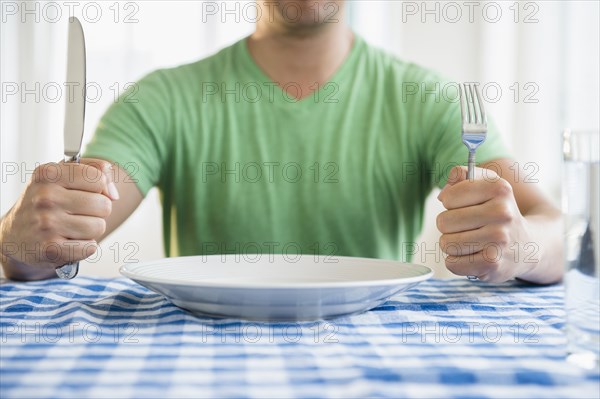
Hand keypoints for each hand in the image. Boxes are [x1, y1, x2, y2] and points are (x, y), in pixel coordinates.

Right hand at [0, 159, 118, 272]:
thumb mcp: (62, 175)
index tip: (84, 192)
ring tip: (71, 227)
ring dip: (90, 230)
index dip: (99, 188)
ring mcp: (46, 223)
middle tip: (76, 213)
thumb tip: (114, 194)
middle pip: (104, 204)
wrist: (14, 235)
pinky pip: (90, 247)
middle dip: (96, 211)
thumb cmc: (45, 202)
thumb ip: (95, 169)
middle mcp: (45, 197)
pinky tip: (68, 241)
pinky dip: (84, 247)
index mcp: (48, 173)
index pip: (98, 178)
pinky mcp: (50, 248)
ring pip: (99, 226)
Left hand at [436, 166, 535, 281]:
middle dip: (449, 226)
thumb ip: (461, 175)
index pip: (448, 197)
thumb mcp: (486, 184)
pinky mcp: (493, 264)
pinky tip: (474, 257)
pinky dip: (457, 262)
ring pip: (446, 244)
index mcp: (498, 189)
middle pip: (443, 222)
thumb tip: (443, 196)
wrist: (529, 245)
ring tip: (471, 242)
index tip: (466, 206)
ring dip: (452, 245)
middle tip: (468, 227)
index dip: (451, 203)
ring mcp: (498, 240)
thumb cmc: (497, 212)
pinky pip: (452, 264)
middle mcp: (502, 213)